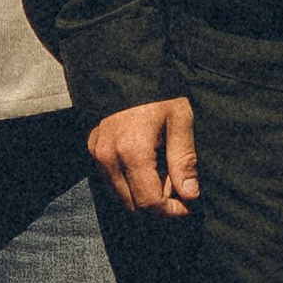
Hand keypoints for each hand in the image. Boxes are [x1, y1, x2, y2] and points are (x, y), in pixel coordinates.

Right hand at [89, 98, 199, 217]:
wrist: (128, 70)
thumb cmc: (160, 95)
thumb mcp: (180, 121)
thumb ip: (184, 160)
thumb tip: (190, 195)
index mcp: (132, 151)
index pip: (149, 202)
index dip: (170, 212)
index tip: (187, 205)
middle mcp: (108, 158)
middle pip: (133, 206)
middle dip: (158, 207)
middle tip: (178, 190)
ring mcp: (97, 155)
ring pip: (120, 197)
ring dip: (142, 197)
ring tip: (163, 177)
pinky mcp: (92, 150)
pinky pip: (110, 182)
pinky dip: (129, 185)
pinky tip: (146, 169)